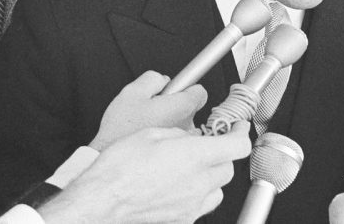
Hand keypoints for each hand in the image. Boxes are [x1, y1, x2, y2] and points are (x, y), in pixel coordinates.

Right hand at [40, 124, 250, 223]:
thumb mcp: (150, 133)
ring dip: (212, 176)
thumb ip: (179, 135)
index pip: (237, 146)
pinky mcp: (182, 219)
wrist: (102, 201)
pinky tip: (180, 187)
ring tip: (193, 168)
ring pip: (218, 190)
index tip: (237, 128)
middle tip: (209, 145)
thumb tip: (189, 137)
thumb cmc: (119, 169)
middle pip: (228, 168)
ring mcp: (191, 205)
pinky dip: (198, 195)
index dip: (241, 133)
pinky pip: (201, 206)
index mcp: (193, 156)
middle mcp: (198, 183)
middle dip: (222, 154)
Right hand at [89, 70, 206, 150]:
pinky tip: (150, 138)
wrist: (111, 159)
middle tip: (154, 107)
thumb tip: (164, 80)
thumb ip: (153, 78)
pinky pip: (178, 141)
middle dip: (175, 104)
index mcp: (181, 108)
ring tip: (149, 125)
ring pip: (184, 125)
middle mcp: (187, 127)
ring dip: (171, 121)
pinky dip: (167, 137)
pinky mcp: (177, 157)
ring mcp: (183, 144)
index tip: (176, 88)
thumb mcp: (132, 91)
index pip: (200, 92)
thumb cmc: (121, 130)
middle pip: (191, 108)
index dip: (187, 87)